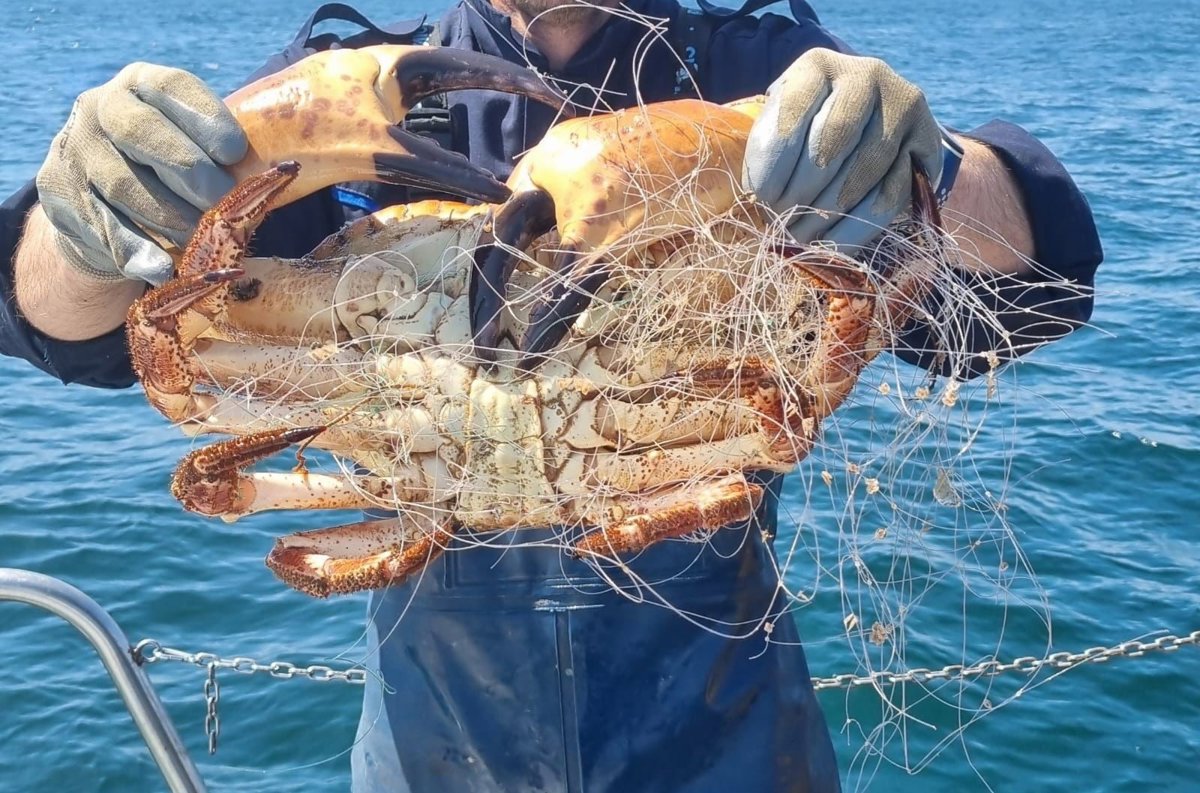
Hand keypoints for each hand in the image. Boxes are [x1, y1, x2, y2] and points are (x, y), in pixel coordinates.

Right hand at [35, 63, 247, 284]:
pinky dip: (138, 251)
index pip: (172, 87)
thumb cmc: (167, 169)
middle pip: (140, 132)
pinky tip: (164, 268)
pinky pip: (103, 227)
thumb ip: (222, 156)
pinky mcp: (61, 198)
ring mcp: (75, 151)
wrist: (99, 202)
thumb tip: (274, 180)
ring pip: (122, 185)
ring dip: (170, 217)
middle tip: (222, 201)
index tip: (236, 152)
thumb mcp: (192, 146)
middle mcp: (99, 108)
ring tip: (203, 239)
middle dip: (189, 169)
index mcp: (140, 84)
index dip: (206, 118)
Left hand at [743, 49, 943, 249]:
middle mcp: (866, 76)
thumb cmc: (801, 131)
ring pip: (865, 171)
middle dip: (800, 193)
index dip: (774, 161)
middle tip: (779, 222)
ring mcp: (903, 107)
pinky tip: (830, 247)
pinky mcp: (928, 142)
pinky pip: (894, 194)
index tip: (759, 197)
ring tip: (799, 238)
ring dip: (826, 215)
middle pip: (832, 143)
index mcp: (817, 66)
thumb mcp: (777, 125)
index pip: (795, 109)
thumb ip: (765, 151)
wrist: (863, 125)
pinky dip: (857, 228)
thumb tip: (752, 206)